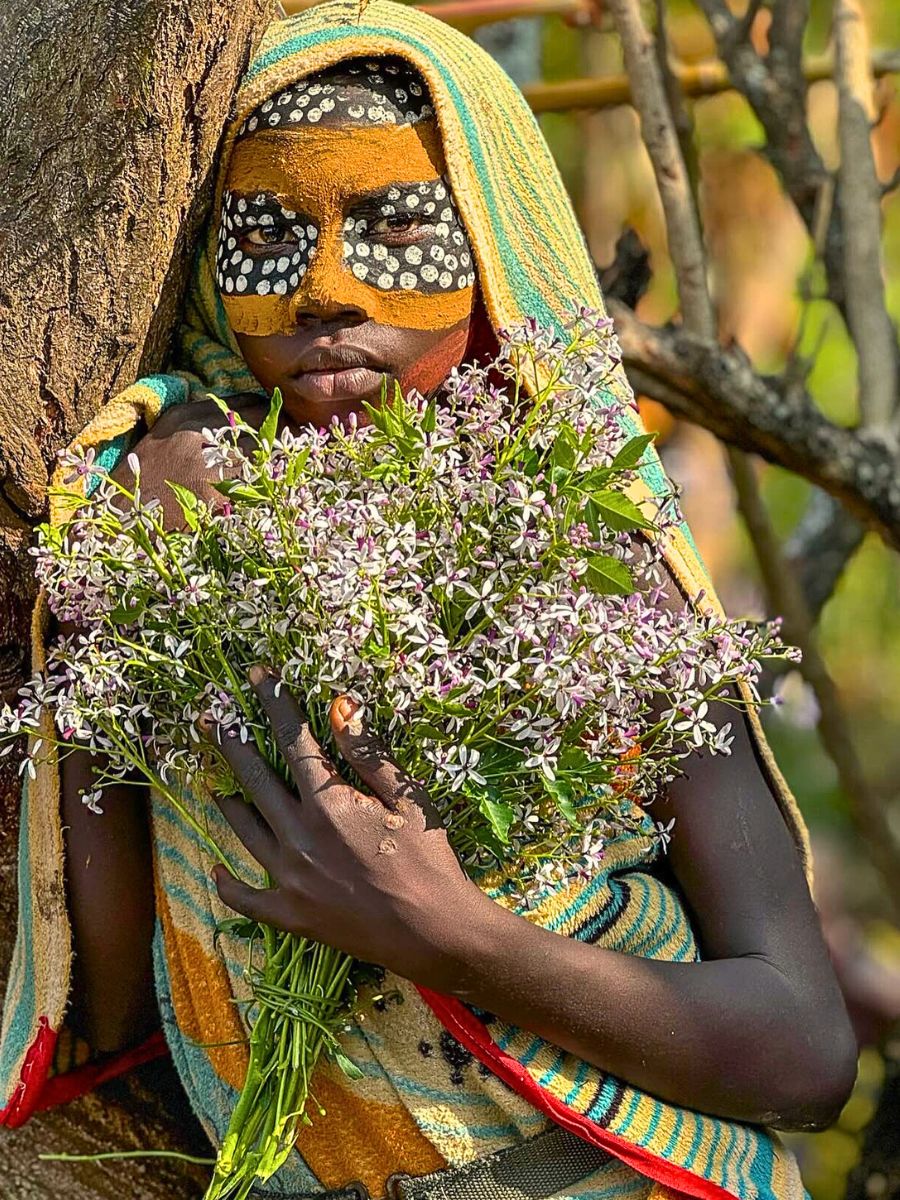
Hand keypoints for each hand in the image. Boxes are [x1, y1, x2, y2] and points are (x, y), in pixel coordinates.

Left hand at [199, 667, 484, 986]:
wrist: (435, 932)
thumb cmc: (429, 858)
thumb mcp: (407, 796)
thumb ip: (366, 752)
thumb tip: (337, 706)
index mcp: (328, 802)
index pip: (293, 740)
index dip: (274, 704)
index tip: (257, 676)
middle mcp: (298, 836)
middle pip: (256, 779)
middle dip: (232, 744)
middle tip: (211, 721)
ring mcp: (289, 877)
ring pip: (245, 831)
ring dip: (228, 803)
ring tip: (216, 784)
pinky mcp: (290, 914)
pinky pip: (246, 898)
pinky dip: (228, 883)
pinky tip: (217, 868)